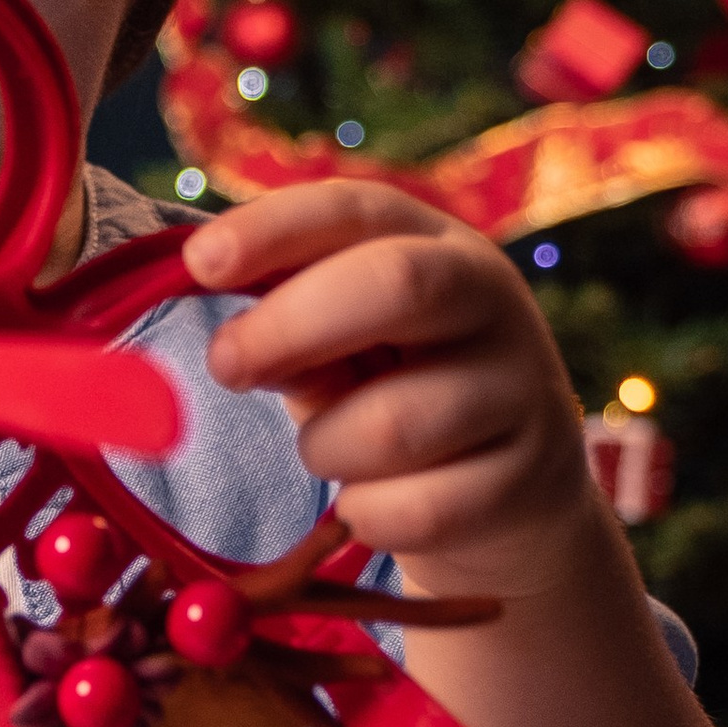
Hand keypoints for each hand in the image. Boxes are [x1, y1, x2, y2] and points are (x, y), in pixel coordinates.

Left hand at [184, 184, 593, 598]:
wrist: (512, 499)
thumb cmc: (399, 399)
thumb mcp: (343, 352)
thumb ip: (292, 335)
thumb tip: (236, 348)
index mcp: (437, 246)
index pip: (359, 210)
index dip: (275, 228)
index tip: (200, 264)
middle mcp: (492, 301)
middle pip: (395, 284)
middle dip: (289, 324)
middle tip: (224, 365)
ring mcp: (522, 389)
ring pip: (392, 423)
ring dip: (326, 446)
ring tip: (329, 450)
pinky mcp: (528, 480)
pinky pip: (416, 509)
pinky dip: (368, 516)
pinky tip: (373, 505)